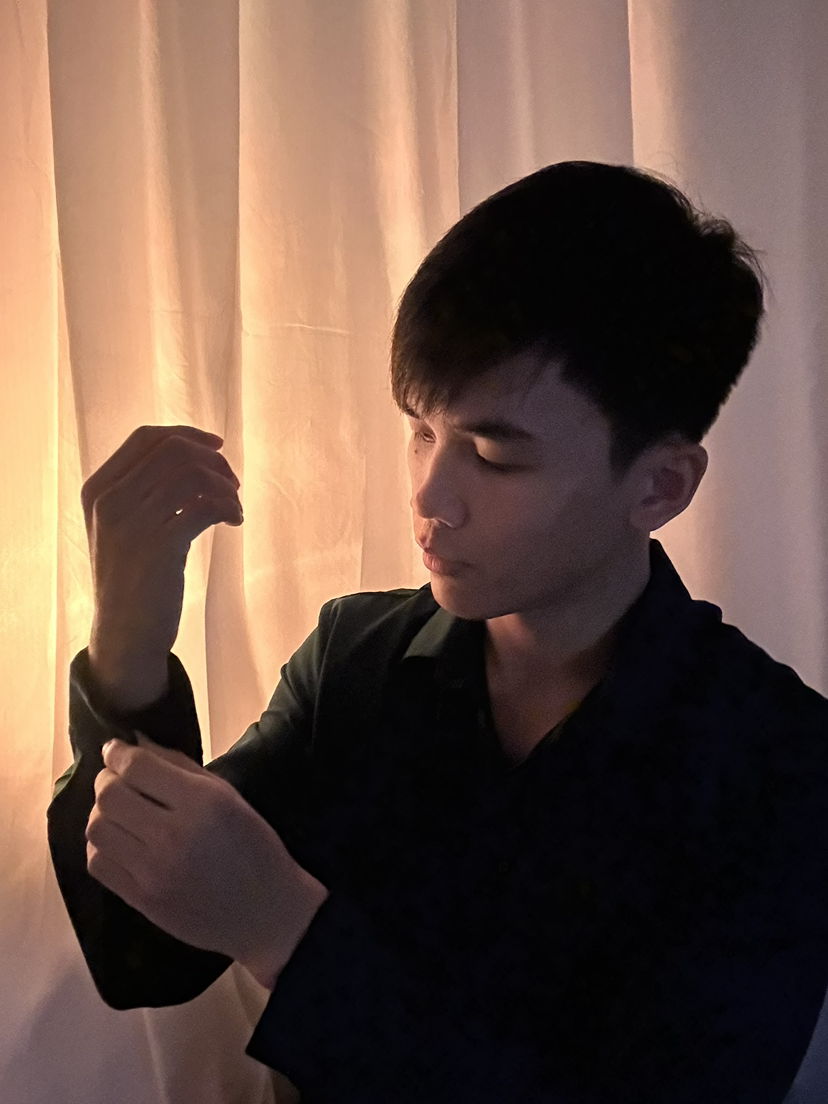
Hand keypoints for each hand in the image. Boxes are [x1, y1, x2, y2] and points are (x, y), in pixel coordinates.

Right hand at [82, 425, 243, 662]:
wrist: (124, 632)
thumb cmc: (131, 578)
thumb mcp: (123, 527)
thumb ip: (143, 492)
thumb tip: (196, 458)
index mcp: (98, 489)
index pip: (145, 438)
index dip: (187, 435)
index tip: (216, 446)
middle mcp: (110, 500)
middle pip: (173, 450)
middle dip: (212, 460)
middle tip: (232, 482)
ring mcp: (132, 522)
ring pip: (193, 475)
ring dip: (225, 486)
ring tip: (234, 506)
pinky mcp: (159, 546)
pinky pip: (205, 506)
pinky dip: (229, 508)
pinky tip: (235, 521)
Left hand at [86, 733, 328, 987]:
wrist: (264, 911)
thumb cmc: (254, 845)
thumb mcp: (228, 795)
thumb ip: (180, 766)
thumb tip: (135, 742)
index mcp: (202, 803)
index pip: (138, 767)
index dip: (119, 752)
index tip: (117, 749)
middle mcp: (173, 835)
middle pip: (109, 796)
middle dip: (107, 779)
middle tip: (117, 779)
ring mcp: (153, 871)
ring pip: (97, 828)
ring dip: (101, 812)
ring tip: (119, 811)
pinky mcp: (141, 900)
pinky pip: (98, 864)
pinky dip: (101, 846)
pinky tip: (119, 841)